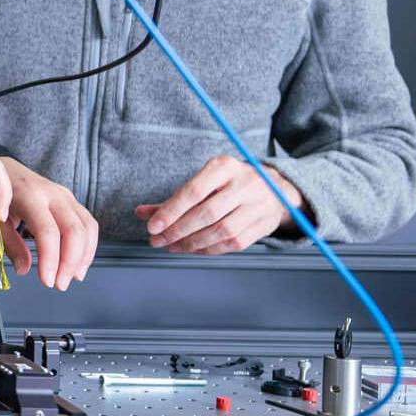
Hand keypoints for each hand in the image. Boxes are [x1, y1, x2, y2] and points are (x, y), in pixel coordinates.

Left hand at [0, 158, 97, 290]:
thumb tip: (24, 269)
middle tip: (59, 284)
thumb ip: (9, 243)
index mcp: (30, 195)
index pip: (47, 231)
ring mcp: (65, 196)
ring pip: (87, 228)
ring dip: (83, 257)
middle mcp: (52, 193)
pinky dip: (88, 247)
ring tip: (71, 277)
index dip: (50, 259)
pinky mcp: (72, 202)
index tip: (47, 280)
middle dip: (70, 262)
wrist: (5, 169)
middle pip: (73, 231)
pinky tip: (78, 264)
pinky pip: (88, 225)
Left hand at [138, 155, 304, 253]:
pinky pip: (232, 243)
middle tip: (157, 239)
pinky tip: (193, 249)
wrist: (274, 188)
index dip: (170, 211)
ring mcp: (257, 206)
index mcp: (225, 167)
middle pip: (206, 213)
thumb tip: (142, 213)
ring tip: (171, 246)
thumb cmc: (229, 183)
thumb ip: (173, 198)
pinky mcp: (263, 225)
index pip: (194, 191)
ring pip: (220, 231)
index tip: (152, 226)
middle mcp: (244, 184)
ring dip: (191, 243)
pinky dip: (209, 249)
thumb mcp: (204, 180)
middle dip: (177, 230)